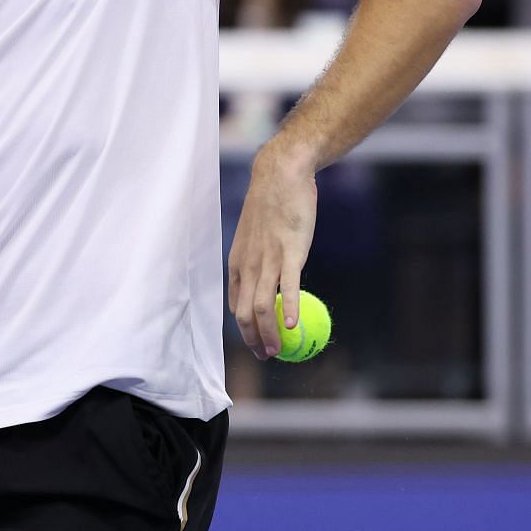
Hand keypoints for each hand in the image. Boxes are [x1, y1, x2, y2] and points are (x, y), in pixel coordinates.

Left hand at [228, 145, 318, 358]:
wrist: (280, 176)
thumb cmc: (271, 205)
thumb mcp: (255, 236)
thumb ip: (257, 259)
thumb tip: (265, 280)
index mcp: (238, 263)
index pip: (235, 305)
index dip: (244, 329)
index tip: (256, 343)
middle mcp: (248, 265)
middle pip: (244, 313)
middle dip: (254, 339)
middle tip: (267, 355)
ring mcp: (268, 260)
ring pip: (262, 306)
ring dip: (269, 333)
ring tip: (279, 351)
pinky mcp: (289, 252)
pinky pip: (287, 287)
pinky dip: (288, 309)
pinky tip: (294, 326)